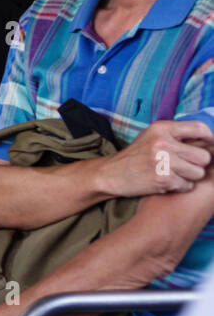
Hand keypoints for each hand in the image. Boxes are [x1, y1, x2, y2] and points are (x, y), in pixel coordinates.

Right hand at [98, 119, 213, 196]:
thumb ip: (176, 136)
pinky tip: (166, 183)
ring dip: (190, 177)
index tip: (208, 147)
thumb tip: (207, 141)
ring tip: (174, 175)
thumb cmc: (135, 156)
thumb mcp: (152, 137)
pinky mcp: (163, 178)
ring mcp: (163, 160)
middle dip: (198, 165)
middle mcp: (163, 142)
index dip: (210, 140)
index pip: (200, 129)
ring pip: (198, 173)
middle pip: (204, 156)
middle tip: (185, 167)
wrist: (111, 174)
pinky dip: (180, 187)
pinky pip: (187, 185)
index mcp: (161, 128)